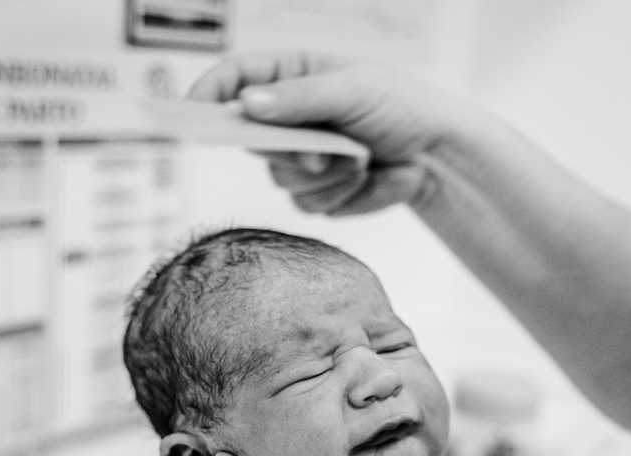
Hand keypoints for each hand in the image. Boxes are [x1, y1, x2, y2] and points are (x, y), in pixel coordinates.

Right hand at [187, 52, 471, 215]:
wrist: (436, 156)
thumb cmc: (401, 108)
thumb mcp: (352, 90)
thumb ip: (299, 99)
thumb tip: (245, 104)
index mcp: (293, 76)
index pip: (235, 79)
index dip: (209, 94)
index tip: (193, 113)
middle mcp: (289, 117)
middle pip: (252, 136)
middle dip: (288, 149)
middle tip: (321, 152)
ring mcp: (300, 157)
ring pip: (279, 177)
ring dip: (322, 174)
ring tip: (360, 159)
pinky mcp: (315, 193)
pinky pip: (304, 203)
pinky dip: (336, 194)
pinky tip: (362, 178)